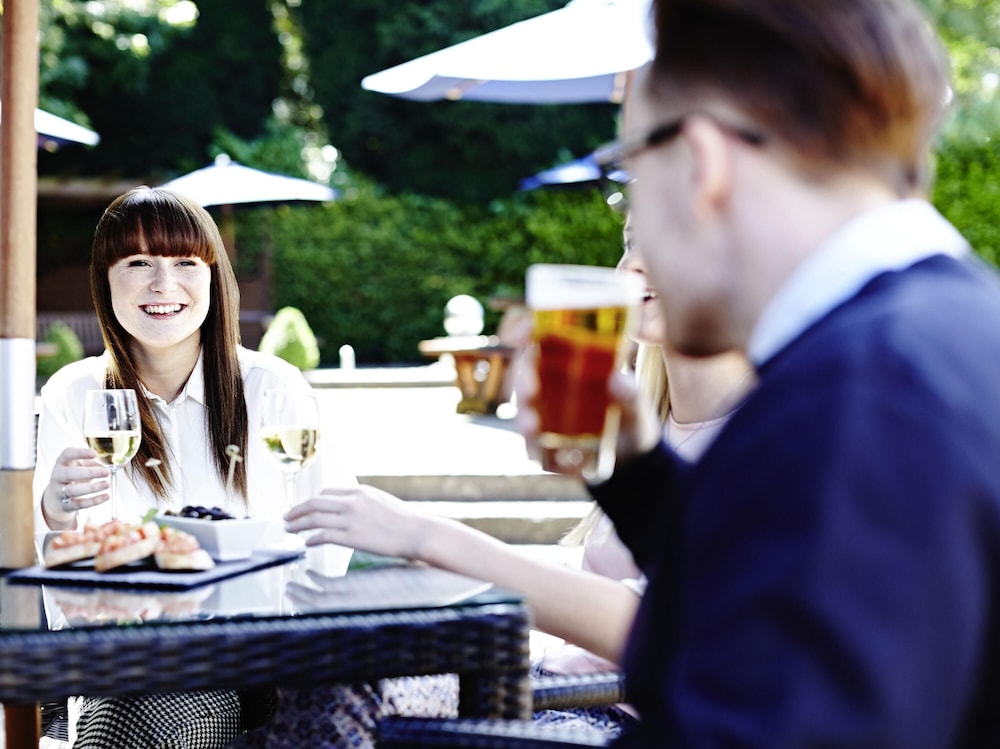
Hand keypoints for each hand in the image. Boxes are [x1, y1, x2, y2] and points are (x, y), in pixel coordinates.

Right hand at [43, 447, 110, 527]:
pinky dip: (94, 501)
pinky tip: (106, 496)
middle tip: (106, 472)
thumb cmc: (74, 476)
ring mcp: (60, 491)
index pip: (67, 454)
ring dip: (92, 487)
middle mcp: (58, 476)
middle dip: (89, 473)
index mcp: (62, 462)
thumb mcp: (80, 465)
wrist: (56, 497)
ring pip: (73, 490)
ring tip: (107, 484)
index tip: (94, 453)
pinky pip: (79, 504)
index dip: (80, 453)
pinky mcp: (66, 505)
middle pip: (70, 474)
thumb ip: (94, 464)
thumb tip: (108, 468)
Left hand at [284, 485, 428, 559]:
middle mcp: (353, 502)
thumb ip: (362, 502)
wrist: (418, 531)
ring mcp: (352, 519)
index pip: (326, 492)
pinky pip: (324, 536)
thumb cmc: (403, 520)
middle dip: (297, 510)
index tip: (303, 508)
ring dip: (298, 524)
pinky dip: (312, 538)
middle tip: (286, 517)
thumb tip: (348, 508)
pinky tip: (306, 543)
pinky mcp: (353, 537)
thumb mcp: (381, 501)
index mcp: (360, 491)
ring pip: (315, 518)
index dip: (310, 501)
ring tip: (289, 529)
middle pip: (315, 502)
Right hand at [514, 342, 661, 476]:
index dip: (531, 334)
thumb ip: (631, 393)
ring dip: (524, 418)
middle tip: (530, 389)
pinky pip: (534, 449)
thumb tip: (617, 380)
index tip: (528, 328)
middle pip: (525, 376)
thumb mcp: (637, 404)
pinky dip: (535, 451)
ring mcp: (545, 419)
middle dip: (523, 380)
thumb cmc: (631, 418)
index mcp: (568, 367)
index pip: (542, 344)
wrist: (632, 458)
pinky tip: (540, 455)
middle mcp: (550, 390)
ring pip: (524, 413)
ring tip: (532, 425)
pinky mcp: (545, 448)